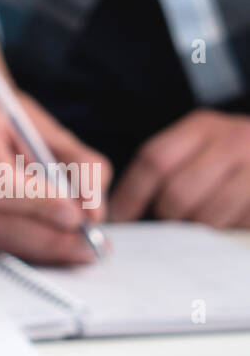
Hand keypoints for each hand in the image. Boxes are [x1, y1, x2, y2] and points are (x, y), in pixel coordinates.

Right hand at [0, 95, 110, 264]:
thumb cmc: (2, 118)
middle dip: (48, 237)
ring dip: (40, 249)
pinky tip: (51, 246)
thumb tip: (94, 213)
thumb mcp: (45, 128)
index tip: (76, 217)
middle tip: (90, 247)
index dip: (38, 203)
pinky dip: (24, 247)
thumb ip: (76, 164)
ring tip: (78, 249)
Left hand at [110, 109, 249, 227]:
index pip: (154, 161)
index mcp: (202, 127)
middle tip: (174, 218)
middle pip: (177, 194)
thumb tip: (118, 211)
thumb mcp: (199, 147)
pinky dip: (228, 228)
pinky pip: (238, 224)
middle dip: (168, 216)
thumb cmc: (230, 156)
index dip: (130, 195)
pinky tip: (231, 218)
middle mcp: (233, 140)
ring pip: (208, 216)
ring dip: (198, 226)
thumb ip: (163, 170)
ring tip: (203, 218)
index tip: (119, 219)